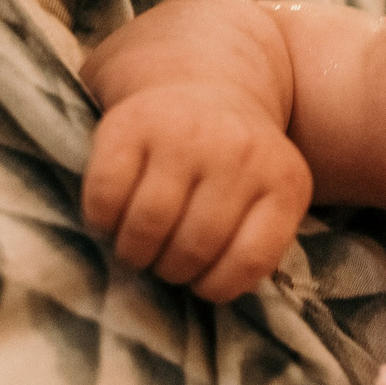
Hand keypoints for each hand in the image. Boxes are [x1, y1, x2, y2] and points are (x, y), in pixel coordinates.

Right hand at [81, 86, 314, 301]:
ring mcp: (184, 134)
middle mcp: (239, 152)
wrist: (199, 79)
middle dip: (171, 270)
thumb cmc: (231, 163)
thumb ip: (256, 241)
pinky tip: (110, 219)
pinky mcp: (129, 124)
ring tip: (136, 250)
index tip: (200, 284)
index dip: (215, 287)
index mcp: (284, 179)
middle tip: (162, 266)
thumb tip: (212, 305)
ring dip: (134, 253)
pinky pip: (106, 196)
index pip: (250, 261)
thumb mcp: (267, 194)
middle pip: (194, 247)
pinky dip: (101, 221)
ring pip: (148, 226)